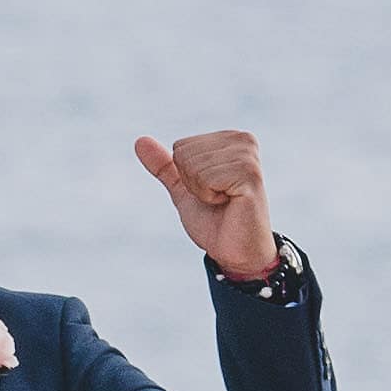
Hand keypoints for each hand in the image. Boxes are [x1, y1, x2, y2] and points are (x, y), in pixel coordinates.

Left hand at [133, 127, 276, 280]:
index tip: (211, 191)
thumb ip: (164, 165)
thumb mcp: (184, 190)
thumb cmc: (214, 221)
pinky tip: (230, 203)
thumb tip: (139, 141)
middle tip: (217, 199)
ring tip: (224, 201)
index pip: (180, 146)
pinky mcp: (250, 174)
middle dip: (193, 183)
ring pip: (192, 165)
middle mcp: (243, 140)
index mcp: (230, 139)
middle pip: (184, 153)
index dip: (187, 176)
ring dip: (202, 191)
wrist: (235, 252)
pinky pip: (205, 178)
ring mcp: (248, 156)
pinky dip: (209, 197)